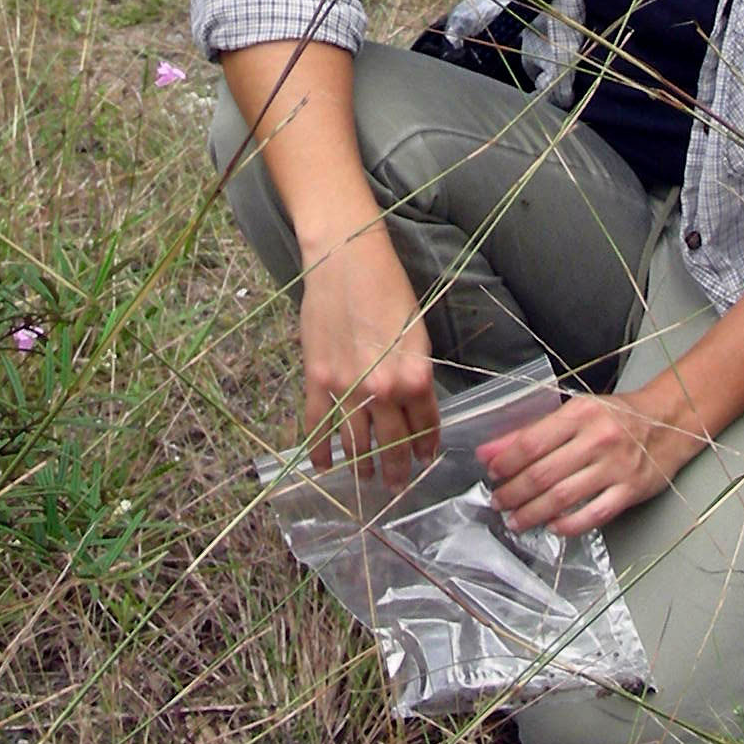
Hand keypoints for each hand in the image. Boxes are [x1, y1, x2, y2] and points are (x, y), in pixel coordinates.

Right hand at [297, 222, 438, 486]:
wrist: (344, 259)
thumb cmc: (387, 287)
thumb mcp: (415, 330)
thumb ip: (414, 371)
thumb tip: (411, 404)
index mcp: (414, 374)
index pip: (425, 424)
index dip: (426, 446)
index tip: (425, 460)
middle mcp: (383, 388)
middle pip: (392, 443)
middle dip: (397, 469)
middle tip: (397, 484)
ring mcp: (346, 387)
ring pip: (356, 443)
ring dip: (363, 468)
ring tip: (368, 480)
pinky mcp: (317, 380)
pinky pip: (318, 426)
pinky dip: (321, 451)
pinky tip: (325, 467)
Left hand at [476, 385, 701, 536]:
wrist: (668, 424)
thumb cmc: (617, 417)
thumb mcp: (576, 411)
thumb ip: (535, 430)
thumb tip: (491, 450)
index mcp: (581, 413)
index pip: (533, 441)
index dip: (506, 461)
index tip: (491, 472)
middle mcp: (597, 439)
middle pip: (544, 473)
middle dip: (513, 492)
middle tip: (497, 502)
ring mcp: (615, 467)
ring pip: (563, 497)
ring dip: (533, 512)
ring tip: (515, 520)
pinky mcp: (630, 491)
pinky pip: (593, 515)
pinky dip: (568, 525)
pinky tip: (551, 527)